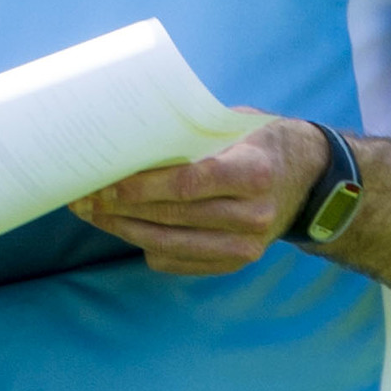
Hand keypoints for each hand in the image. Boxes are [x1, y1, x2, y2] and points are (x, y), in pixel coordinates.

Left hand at [71, 117, 325, 275]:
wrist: (307, 179)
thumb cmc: (259, 142)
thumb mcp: (235, 125)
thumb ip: (192, 133)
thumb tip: (128, 133)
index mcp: (255, 172)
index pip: (190, 184)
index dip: (143, 186)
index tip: (107, 181)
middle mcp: (255, 215)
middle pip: (172, 217)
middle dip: (120, 208)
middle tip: (83, 196)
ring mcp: (247, 246)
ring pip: (168, 244)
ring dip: (123, 230)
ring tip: (91, 213)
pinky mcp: (234, 264)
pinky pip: (177, 261)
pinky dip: (145, 245)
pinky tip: (123, 227)